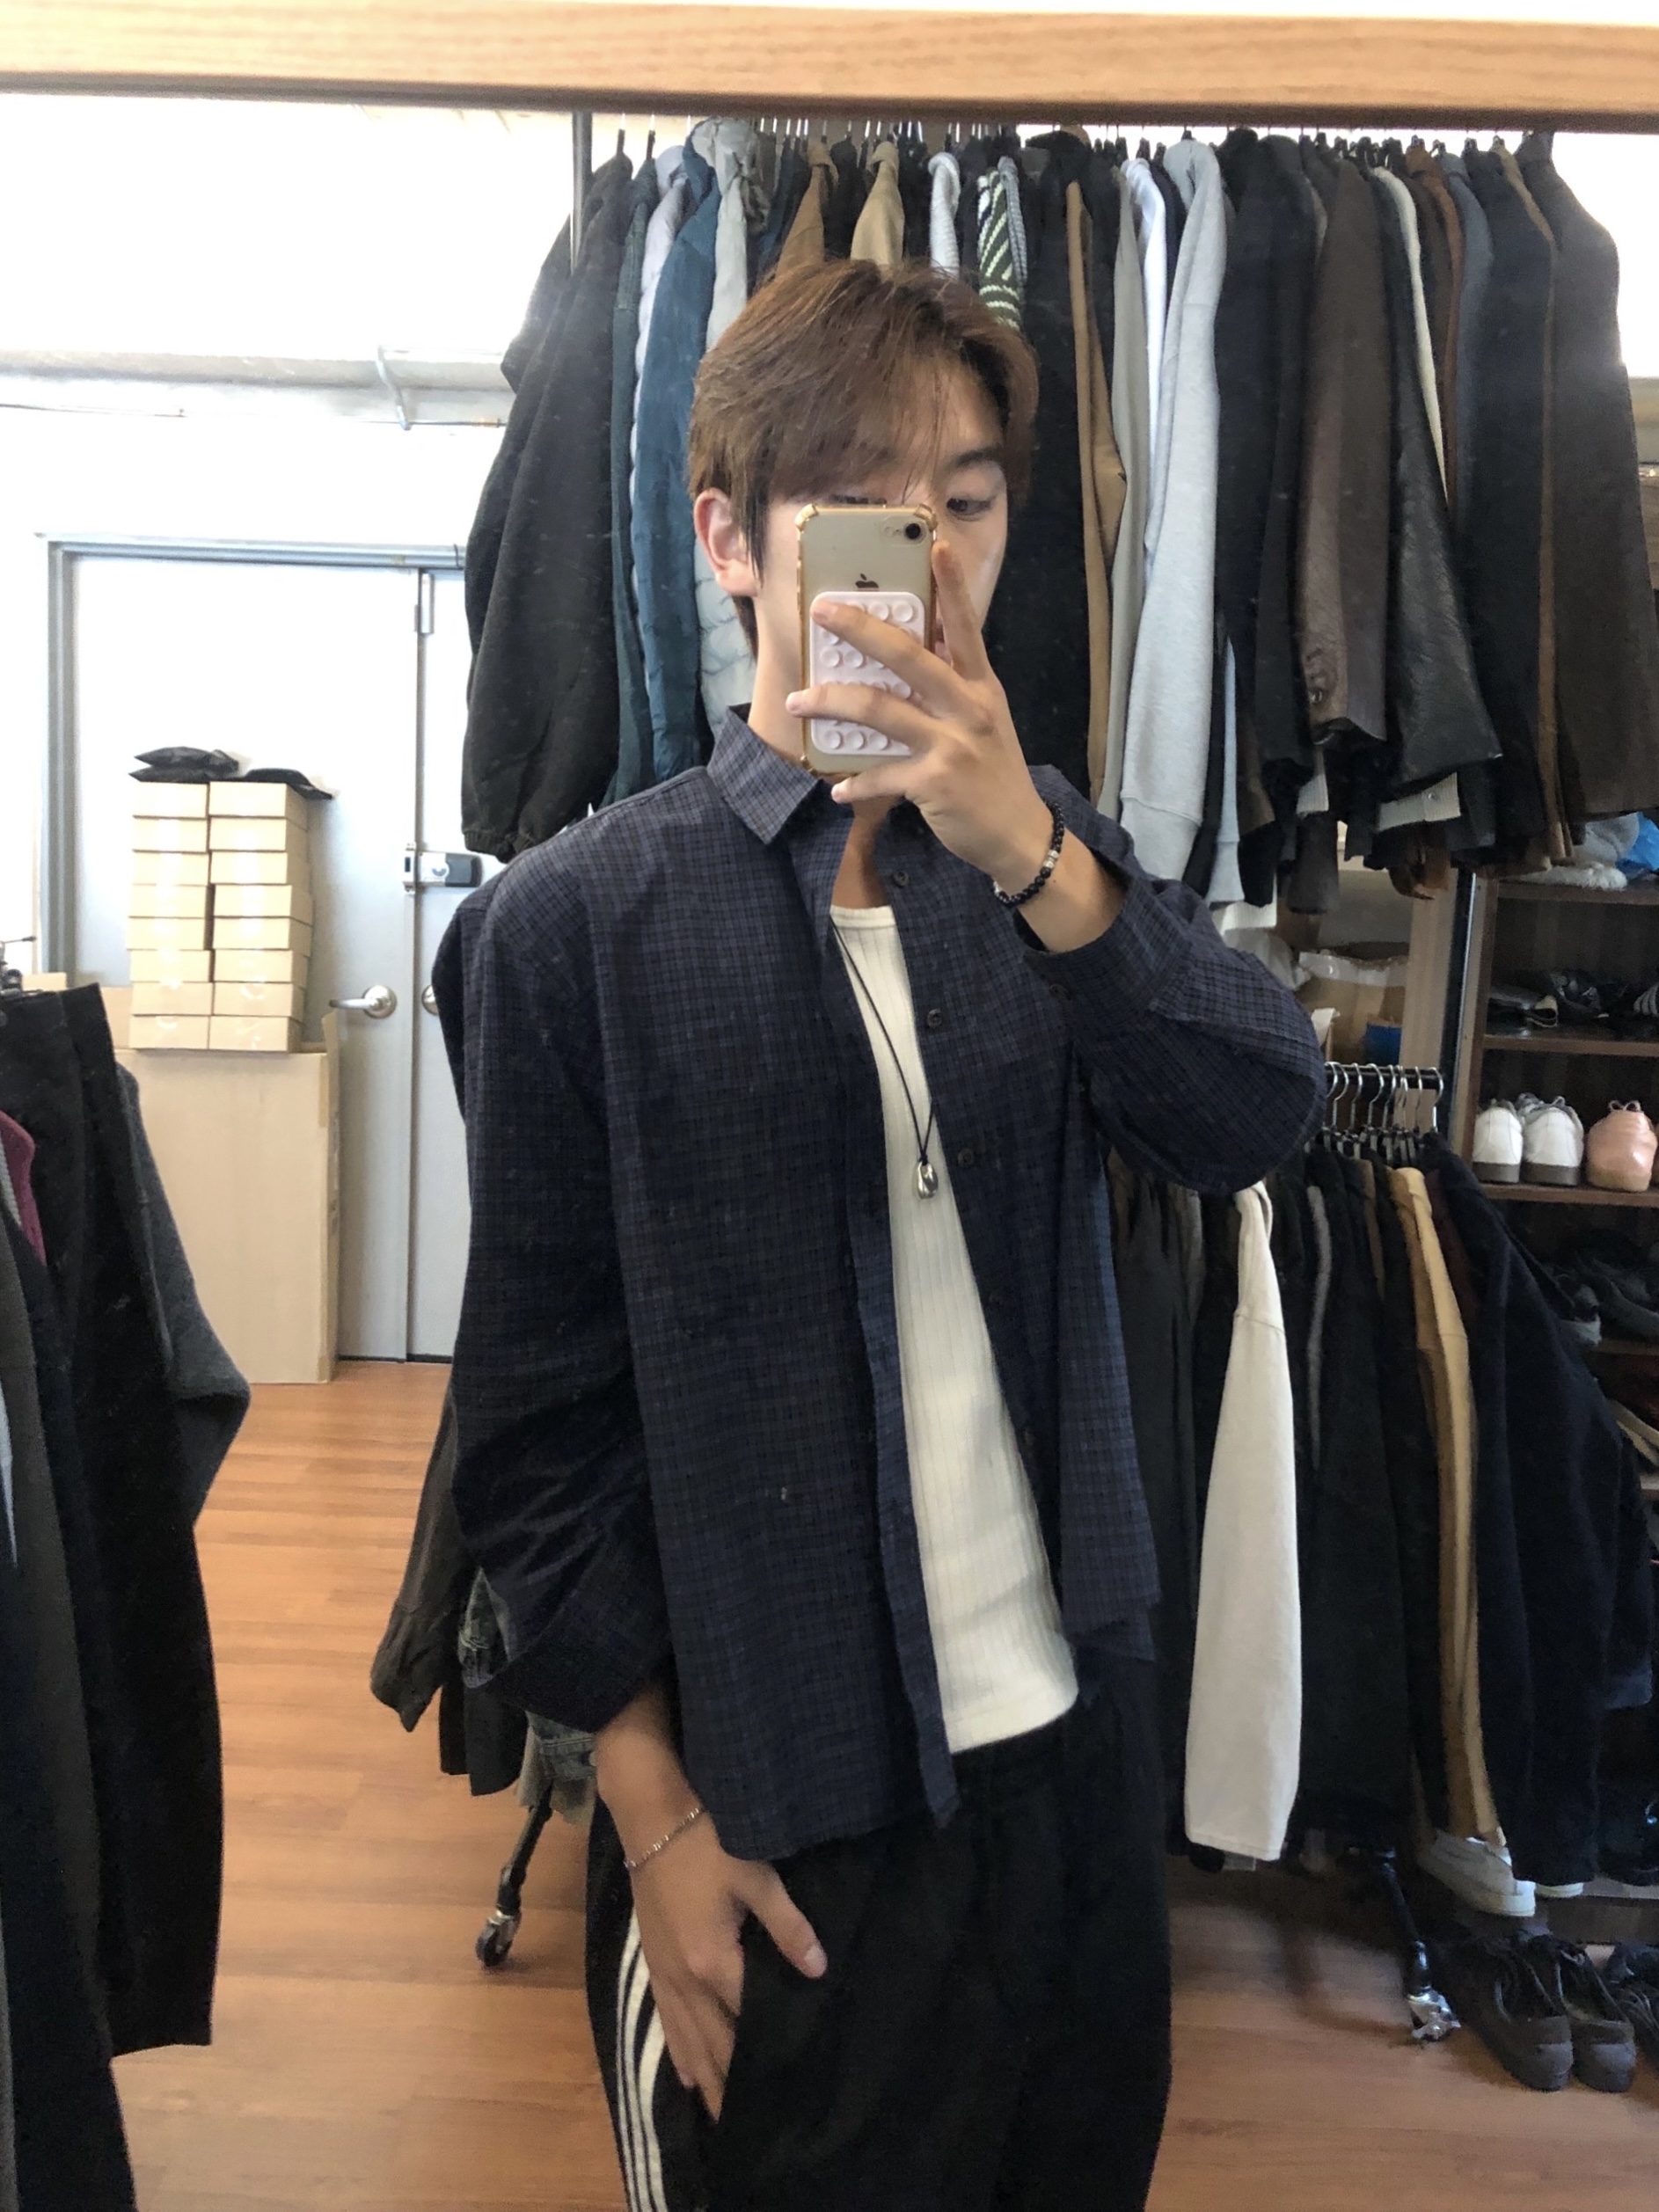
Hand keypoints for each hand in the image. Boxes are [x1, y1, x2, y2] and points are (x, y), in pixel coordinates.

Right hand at [596, 1682, 824, 2121]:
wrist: (650, 1814)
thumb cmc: (707, 1839)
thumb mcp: (756, 1875)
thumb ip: (787, 1926)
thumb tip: (819, 1971)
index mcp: (714, 1961)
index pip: (749, 2020)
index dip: (772, 2049)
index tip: (795, 2080)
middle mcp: (686, 1979)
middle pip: (714, 2044)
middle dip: (735, 2083)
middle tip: (760, 2121)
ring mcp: (665, 1972)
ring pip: (687, 2039)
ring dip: (706, 2078)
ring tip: (723, 2117)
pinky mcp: (652, 1961)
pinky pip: (666, 2021)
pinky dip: (679, 2052)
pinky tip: (685, 2074)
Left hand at [786, 539, 1054, 887]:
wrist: (1018, 835)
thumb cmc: (994, 775)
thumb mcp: (984, 723)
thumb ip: (952, 692)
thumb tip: (906, 665)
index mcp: (982, 687)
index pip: (967, 627)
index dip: (952, 585)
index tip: (936, 545)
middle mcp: (969, 708)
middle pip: (908, 656)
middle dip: (860, 629)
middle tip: (823, 611)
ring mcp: (952, 744)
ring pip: (879, 710)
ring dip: (831, 703)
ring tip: (799, 702)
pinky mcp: (934, 783)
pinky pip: (879, 774)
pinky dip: (854, 784)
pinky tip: (838, 790)